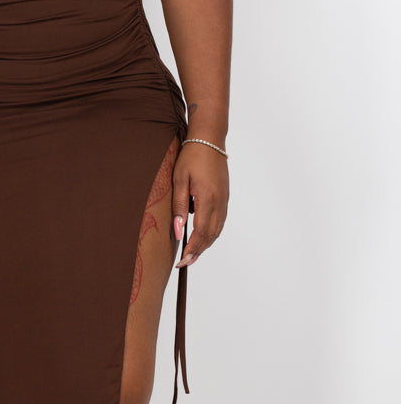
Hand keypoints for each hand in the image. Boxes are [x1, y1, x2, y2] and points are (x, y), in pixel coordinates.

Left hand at [171, 141, 228, 268]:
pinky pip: (220, 221)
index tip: (181, 261)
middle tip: (184, 264)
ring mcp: (225, 200)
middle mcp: (220, 202)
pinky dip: (211, 233)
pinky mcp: (225, 197)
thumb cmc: (191, 157)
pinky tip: (201, 236)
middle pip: (211, 235)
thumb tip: (178, 232)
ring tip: (192, 254)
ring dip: (205, 244)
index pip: (201, 233)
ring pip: (217, 230)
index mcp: (208, 199)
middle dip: (198, 252)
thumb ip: (178, 207)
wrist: (209, 139)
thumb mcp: (179, 180)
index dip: (192, 250)